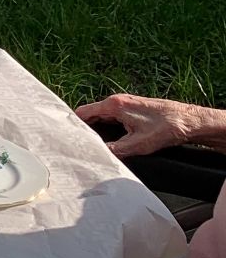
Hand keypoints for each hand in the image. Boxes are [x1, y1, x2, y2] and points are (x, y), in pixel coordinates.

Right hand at [76, 92, 218, 159]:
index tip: (68, 137)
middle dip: (85, 129)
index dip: (73, 125)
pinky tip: (111, 141)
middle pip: (91, 115)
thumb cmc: (167, 127)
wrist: (190, 121)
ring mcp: (126, 104)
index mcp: (114, 105)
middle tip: (79, 145)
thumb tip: (97, 156)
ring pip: (103, 117)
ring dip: (98, 129)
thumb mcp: (138, 144)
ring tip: (93, 144)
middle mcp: (118, 101)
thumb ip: (115, 150)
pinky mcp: (134, 110)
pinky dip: (108, 128)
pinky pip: (113, 118)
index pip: (83, 112)